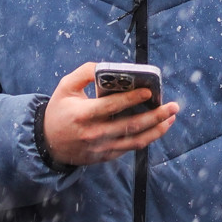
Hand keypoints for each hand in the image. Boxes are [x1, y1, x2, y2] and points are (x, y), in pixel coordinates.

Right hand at [42, 62, 178, 165]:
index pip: (111, 106)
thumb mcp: (65, 87)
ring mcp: (101, 147)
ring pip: (135, 140)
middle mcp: (94, 133)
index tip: (149, 91)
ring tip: (172, 117)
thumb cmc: (59, 110)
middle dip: (155, 115)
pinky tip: (160, 127)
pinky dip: (148, 138)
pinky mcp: (106, 155)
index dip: (131, 99)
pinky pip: (131, 148)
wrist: (48, 143)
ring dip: (157, 129)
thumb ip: (84, 73)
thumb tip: (107, 66)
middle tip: (173, 106)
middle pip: (130, 125)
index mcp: (82, 114)